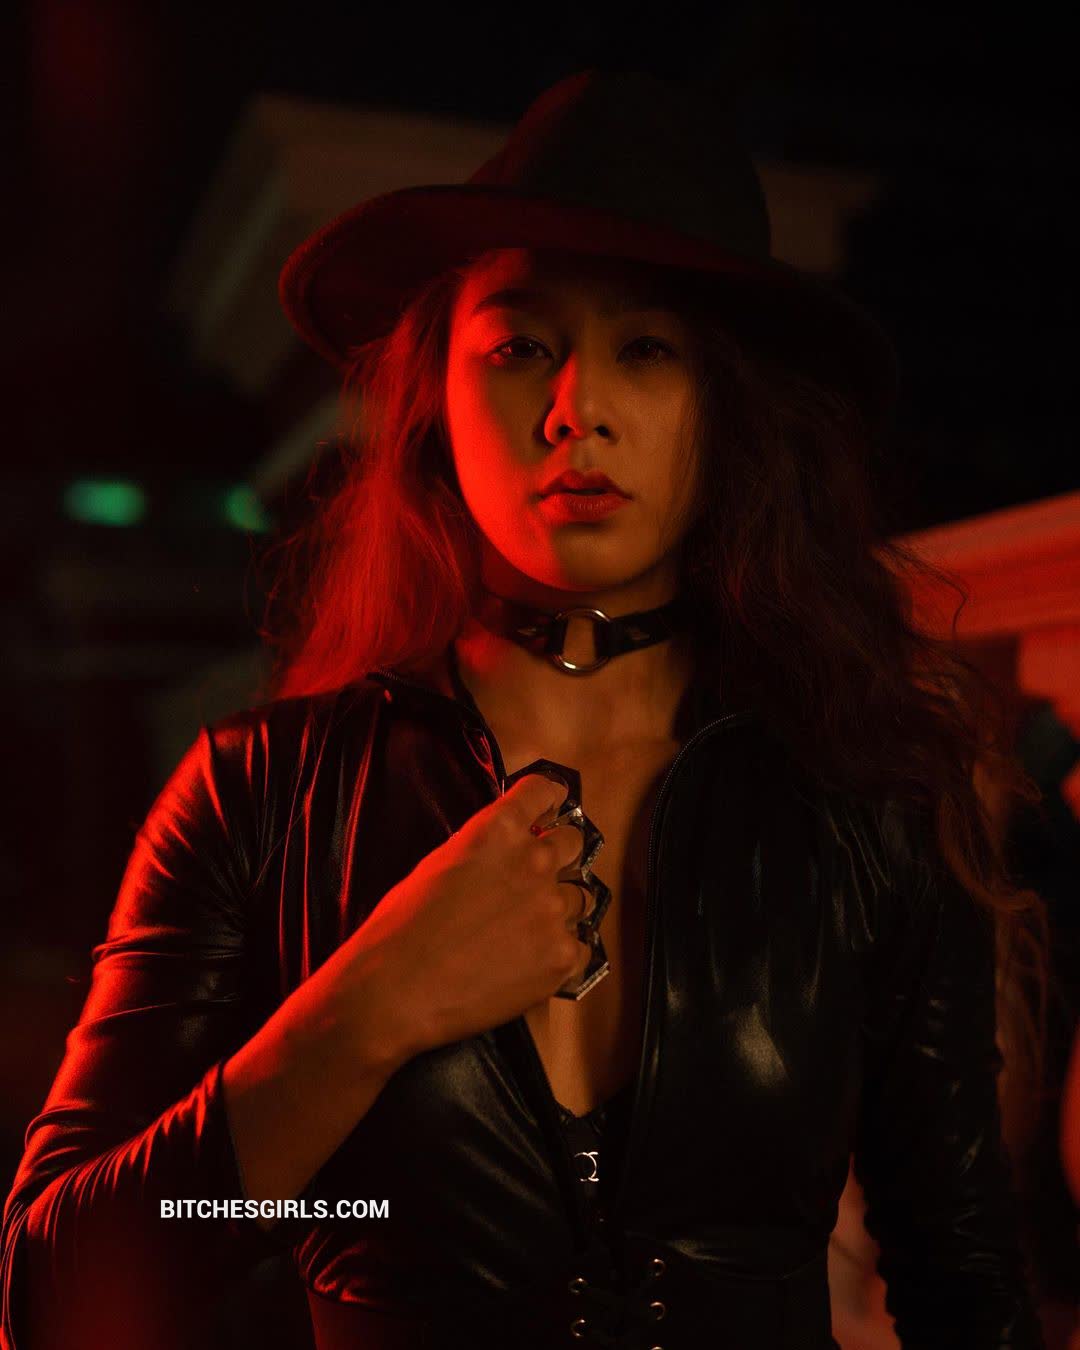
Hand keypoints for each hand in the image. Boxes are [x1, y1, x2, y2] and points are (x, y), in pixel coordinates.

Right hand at [339, 774, 591, 1055]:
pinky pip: (581, 946)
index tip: (552, 805)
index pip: (544, 791)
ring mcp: (552, 910)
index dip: (550, 798)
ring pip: (578, 897)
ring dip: (559, 908)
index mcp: (498, 830)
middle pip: (573, 842)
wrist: (397, 990)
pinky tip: (532, 962)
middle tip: (539, 876)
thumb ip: (483, 850)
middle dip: (559, 855)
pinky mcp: (562, 956)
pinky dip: (561, 953)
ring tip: (527, 930)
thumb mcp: (438, 864)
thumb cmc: (402, 927)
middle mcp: (534, 861)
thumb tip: (504, 851)